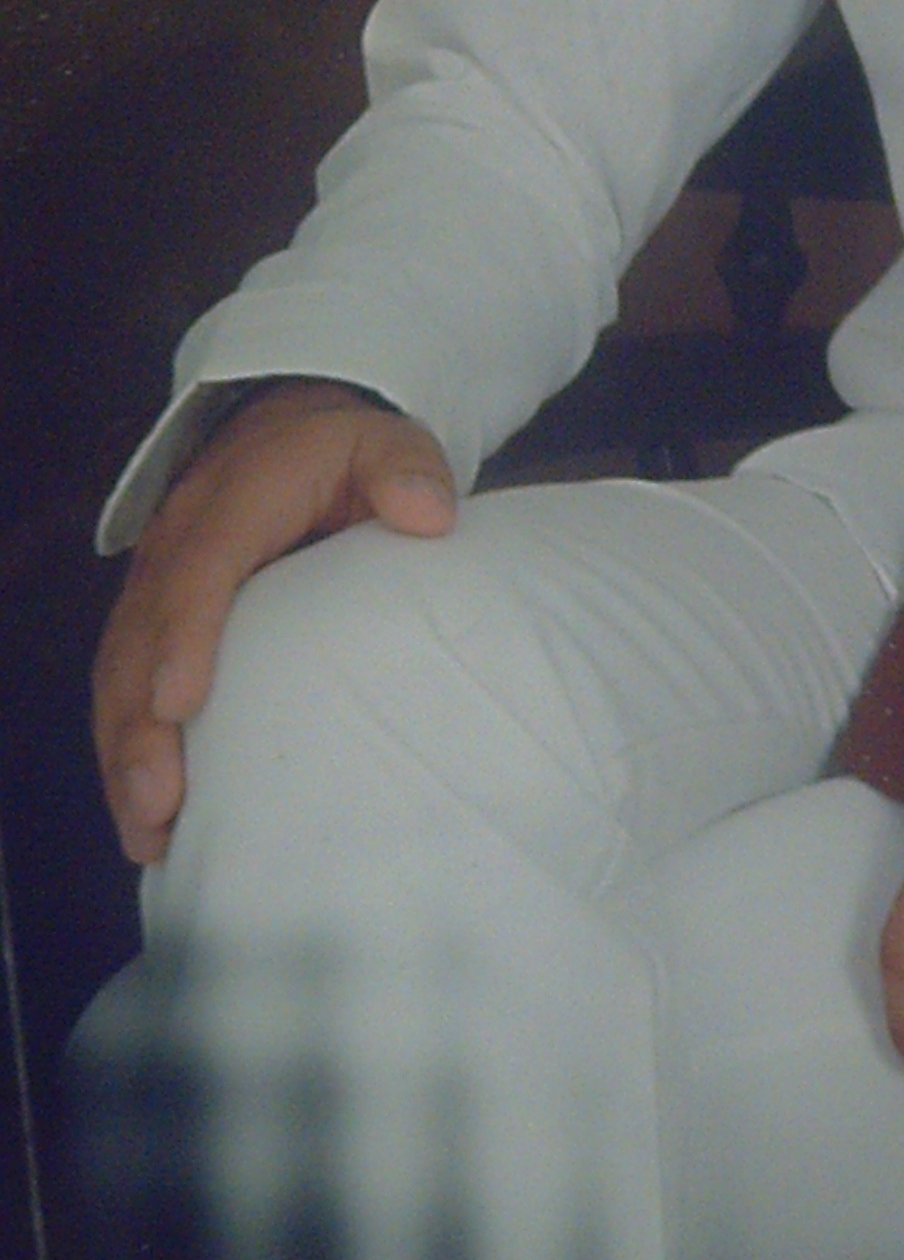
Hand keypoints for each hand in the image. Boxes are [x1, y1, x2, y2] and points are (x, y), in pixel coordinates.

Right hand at [93, 380, 455, 864]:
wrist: (285, 426)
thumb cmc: (344, 453)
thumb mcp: (386, 440)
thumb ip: (409, 468)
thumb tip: (429, 516)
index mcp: (234, 500)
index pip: (200, 568)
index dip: (184, 635)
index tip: (178, 703)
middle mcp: (177, 544)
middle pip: (140, 638)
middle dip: (139, 726)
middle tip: (158, 802)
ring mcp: (156, 584)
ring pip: (118, 673)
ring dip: (124, 755)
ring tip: (147, 833)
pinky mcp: (151, 620)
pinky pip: (122, 687)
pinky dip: (126, 752)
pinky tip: (147, 819)